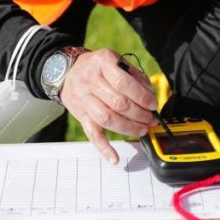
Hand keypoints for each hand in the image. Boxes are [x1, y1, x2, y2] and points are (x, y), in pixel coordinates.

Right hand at [60, 48, 158, 163]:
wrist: (66, 72)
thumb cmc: (96, 67)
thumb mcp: (115, 60)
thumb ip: (134, 76)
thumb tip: (150, 95)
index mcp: (102, 63)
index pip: (123, 83)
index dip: (141, 96)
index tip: (153, 104)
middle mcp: (90, 81)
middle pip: (117, 103)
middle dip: (139, 114)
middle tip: (151, 119)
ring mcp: (83, 99)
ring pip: (107, 119)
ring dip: (128, 128)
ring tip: (142, 130)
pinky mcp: (80, 115)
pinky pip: (92, 134)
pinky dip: (104, 148)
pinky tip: (114, 158)